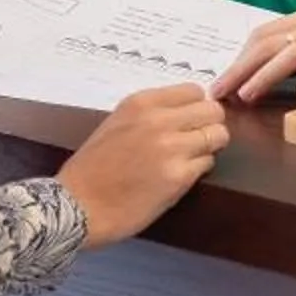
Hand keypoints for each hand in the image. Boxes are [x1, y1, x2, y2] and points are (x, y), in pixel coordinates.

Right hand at [55, 83, 228, 246]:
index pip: (194, 90)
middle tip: (196, 140)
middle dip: (209, 125)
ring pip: (217, 136)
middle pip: (212, 111)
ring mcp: (171, 148)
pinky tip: (179, 176)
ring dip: (208, 148)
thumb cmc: (92, 168)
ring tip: (188, 159)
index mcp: (141, 103)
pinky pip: (208, 163)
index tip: (190, 119)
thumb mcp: (117, 123)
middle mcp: (159, 120)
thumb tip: (184, 113)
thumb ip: (150, 114)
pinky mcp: (179, 177)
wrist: (78, 205)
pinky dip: (199, 169)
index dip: (196, 107)